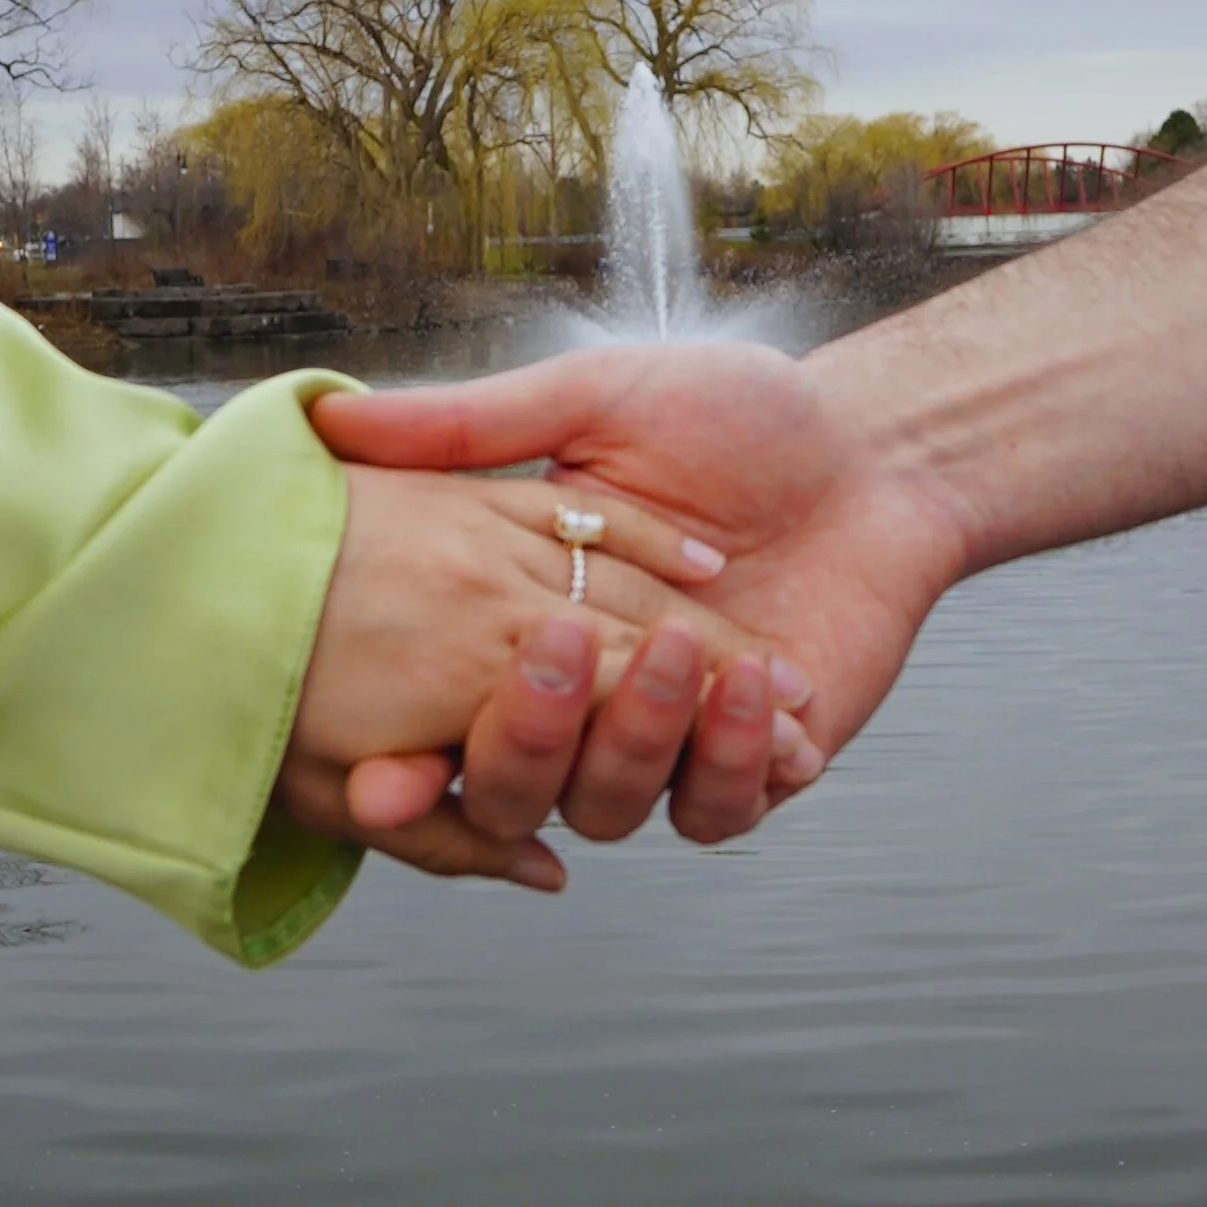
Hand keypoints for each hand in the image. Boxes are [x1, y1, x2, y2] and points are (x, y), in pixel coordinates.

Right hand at [312, 340, 971, 838]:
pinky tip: (757, 683)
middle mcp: (582, 698)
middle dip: (524, 739)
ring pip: (609, 807)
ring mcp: (665, 740)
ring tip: (673, 645)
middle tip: (552, 651)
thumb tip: (333, 420)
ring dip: (633, 738)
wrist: (873, 446)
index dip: (401, 761)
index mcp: (518, 621)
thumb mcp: (593, 398)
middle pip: (513, 785)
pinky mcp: (752, 765)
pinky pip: (717, 809)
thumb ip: (472, 424)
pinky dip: (729, 760)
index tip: (375, 775)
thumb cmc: (734, 413)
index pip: (438, 713)